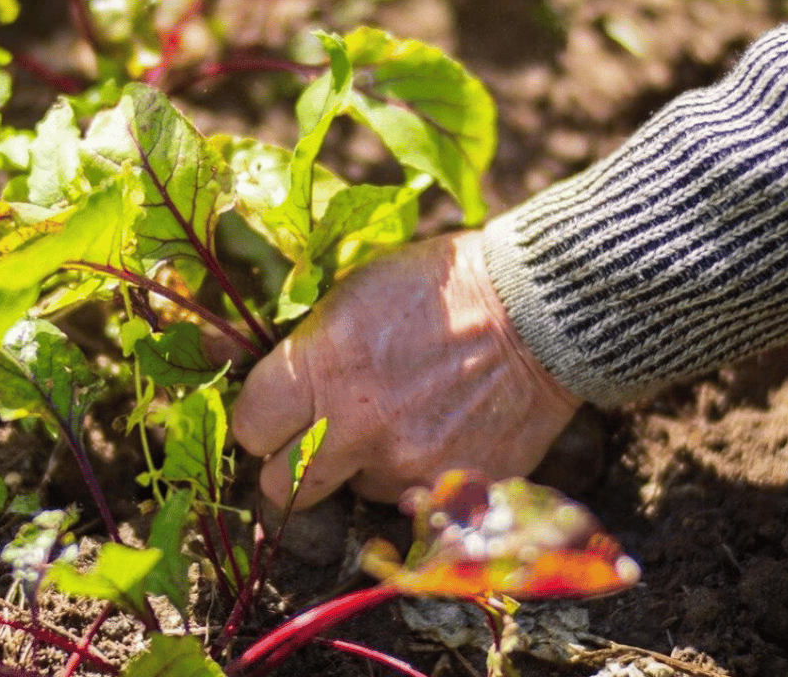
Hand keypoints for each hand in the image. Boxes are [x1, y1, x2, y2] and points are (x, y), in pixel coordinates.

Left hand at [231, 231, 581, 508]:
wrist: (538, 313)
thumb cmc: (442, 287)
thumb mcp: (356, 292)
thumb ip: (307, 346)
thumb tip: (261, 379)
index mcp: (321, 365)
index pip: (249, 427)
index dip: (259, 422)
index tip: (273, 417)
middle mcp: (353, 424)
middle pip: (281, 486)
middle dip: (288, 468)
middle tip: (308, 444)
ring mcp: (402, 463)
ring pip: (349, 491)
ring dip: (359, 467)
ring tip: (397, 419)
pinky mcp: (446, 487)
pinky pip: (405, 499)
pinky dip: (410, 475)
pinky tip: (434, 432)